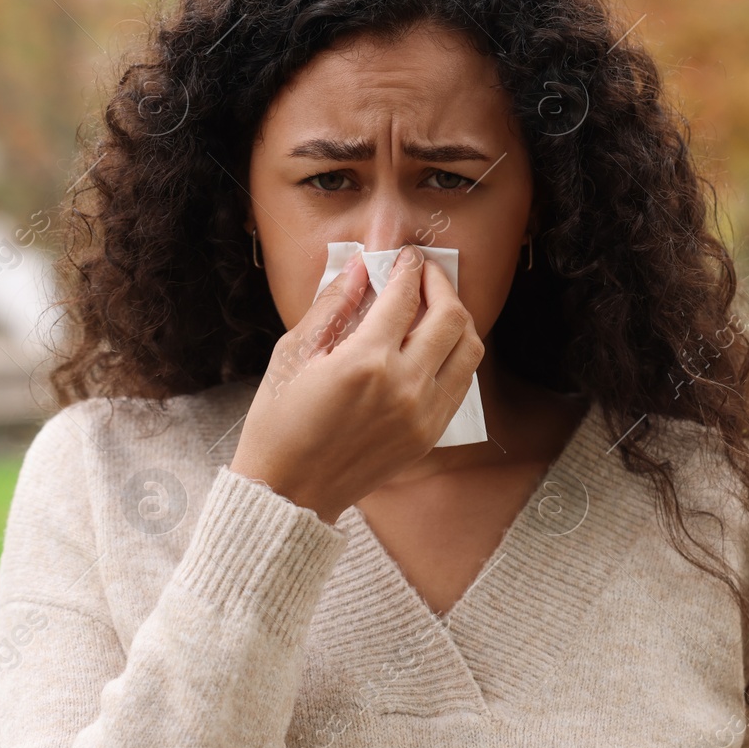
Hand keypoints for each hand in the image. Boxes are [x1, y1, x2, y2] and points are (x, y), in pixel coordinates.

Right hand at [229, 244, 484, 524]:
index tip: (404, 256)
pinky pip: (461, 383)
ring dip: (456, 319)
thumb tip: (359, 268)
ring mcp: (422, 415)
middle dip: (440, 284)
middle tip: (423, 273)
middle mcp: (404, 387)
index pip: (405, 297)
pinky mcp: (429, 435)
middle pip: (451, 317)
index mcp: (365, 362)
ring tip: (433, 306)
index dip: (408, 268)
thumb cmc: (279, 422)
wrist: (289, 491)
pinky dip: (455, 355)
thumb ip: (332, 305)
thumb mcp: (293, 354)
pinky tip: (432, 346)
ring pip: (469, 350)